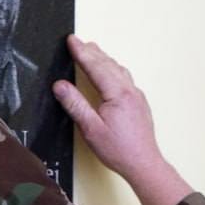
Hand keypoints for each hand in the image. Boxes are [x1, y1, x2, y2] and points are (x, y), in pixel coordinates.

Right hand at [54, 37, 191, 204]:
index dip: (81, 52)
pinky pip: (125, 79)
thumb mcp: (91, 129)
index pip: (95, 66)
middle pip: (108, 64)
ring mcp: (137, 96)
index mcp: (117, 94)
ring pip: (119, 70)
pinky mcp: (140, 104)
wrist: (144, 164)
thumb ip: (75, 105)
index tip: (71, 40)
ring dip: (104, 59)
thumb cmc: (119, 150)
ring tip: (93, 52)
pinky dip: (114, 70)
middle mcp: (130, 91)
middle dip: (92, 51)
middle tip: (78, 42)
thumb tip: (60, 86)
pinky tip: (111, 73)